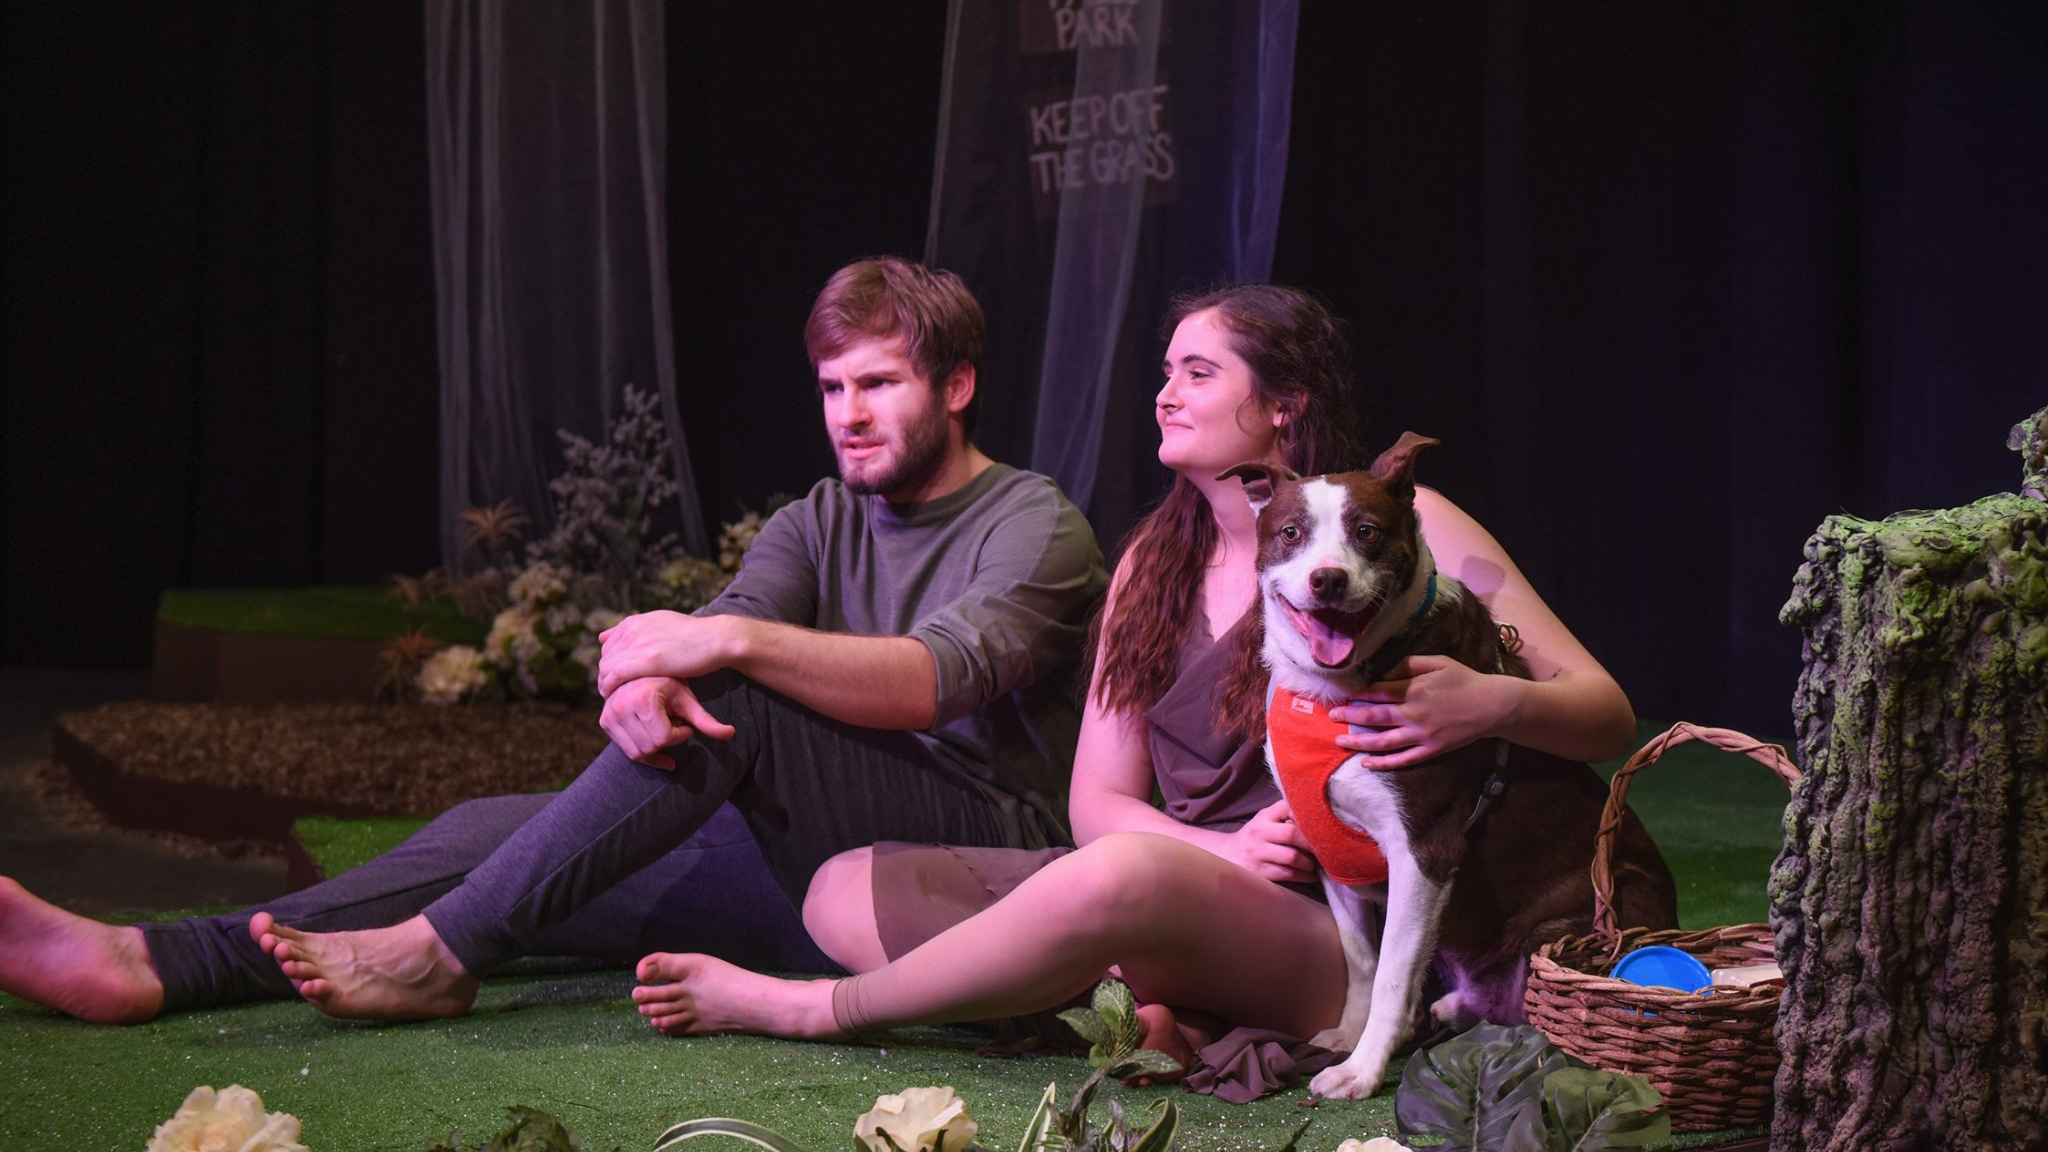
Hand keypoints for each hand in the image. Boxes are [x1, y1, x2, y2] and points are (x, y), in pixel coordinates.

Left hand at [597, 611, 734, 696]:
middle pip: (605, 657)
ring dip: (606, 684)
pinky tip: (615, 697)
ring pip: (606, 668)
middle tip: (614, 691)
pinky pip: (614, 677)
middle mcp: (632, 629)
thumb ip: (636, 630)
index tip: (618, 678)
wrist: (716, 639)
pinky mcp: (645, 660)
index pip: (608, 645)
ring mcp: (638, 644)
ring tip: (615, 697)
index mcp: (634, 621)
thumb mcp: (662, 624)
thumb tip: (605, 635)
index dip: (611, 663)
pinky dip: (610, 688)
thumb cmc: (694, 636)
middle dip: (607, 675)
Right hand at [599, 676, 735, 768]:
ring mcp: (609, 714)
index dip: (679, 734)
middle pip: (651, 747)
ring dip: (654, 745)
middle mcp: (621, 706)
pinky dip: (642, 750)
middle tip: (672, 723)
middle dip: (667, 740)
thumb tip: (731, 733)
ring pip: (637, 752)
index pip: (664, 738)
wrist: (645, 671)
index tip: (684, 723)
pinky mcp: (604, 721)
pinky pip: (626, 750)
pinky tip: (653, 738)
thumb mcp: (688, 700)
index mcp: (643, 698)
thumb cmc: (671, 684)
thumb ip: (707, 719)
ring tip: (661, 725)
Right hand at [1214, 798, 1317, 883]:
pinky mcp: (1259, 872)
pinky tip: (1309, 875)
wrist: (1226, 855)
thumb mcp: (1265, 819)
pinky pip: (1288, 874)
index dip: (1306, 816)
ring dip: (1309, 863)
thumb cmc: (1255, 837)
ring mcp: (1257, 853)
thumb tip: (1318, 817)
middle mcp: (1259, 832)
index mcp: (1264, 817)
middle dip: (1312, 843)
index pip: (1288, 808)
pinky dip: (1304, 876)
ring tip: (1314, 864)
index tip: (1319, 825)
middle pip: (1292, 834)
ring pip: (1292, 857)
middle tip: (1322, 849)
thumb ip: (1285, 815)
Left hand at [1329, 654, 1515, 768]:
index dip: (1357, 694)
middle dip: (1349, 716)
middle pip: (1374, 716)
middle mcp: (1413, 713)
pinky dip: (1383, 763)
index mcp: (1413, 689)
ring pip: (1383, 741)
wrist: (1492, 706)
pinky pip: (1402, 760)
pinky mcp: (1430, 750)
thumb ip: (1408, 664)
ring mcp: (1421, 735)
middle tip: (1332, 717)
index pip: (1377, 692)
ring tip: (1339, 740)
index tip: (1342, 696)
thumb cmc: (1464, 680)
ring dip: (1358, 741)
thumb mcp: (1437, 661)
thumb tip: (1383, 672)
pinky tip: (1366, 763)